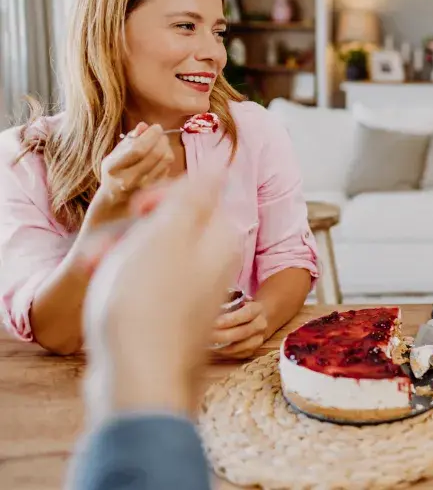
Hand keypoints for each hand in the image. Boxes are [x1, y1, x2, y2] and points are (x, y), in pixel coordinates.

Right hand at [82, 169, 238, 422]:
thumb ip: (195, 197)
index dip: (160, 197)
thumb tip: (221, 168)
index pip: (197, 194)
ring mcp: (192, 292)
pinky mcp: (170, 317)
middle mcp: (213, 265)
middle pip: (170, 225)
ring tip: (96, 272)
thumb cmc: (149, 305)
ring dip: (119, 256)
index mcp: (220, 239)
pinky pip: (146, 286)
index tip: (137, 211)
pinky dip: (122, 284)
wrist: (138, 380)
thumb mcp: (168, 235)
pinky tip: (104, 298)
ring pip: (152, 255)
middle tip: (104, 247)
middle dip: (130, 230)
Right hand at [87, 122, 174, 226]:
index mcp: (113, 168)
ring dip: (167, 146)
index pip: (137, 150)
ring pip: (166, 159)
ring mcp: (143, 187)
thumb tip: (144, 126)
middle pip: (155, 154)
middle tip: (160, 134)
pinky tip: (160, 156)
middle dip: (161, 139)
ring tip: (161, 143)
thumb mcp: (116, 154)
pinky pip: (169, 167)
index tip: (156, 127)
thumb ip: (129, 139)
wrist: (116, 199)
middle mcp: (127, 179)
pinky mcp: (155, 190)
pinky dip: (167, 157)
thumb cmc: (117, 171)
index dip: (151, 136)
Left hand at [211, 300, 267, 358]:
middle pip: (242, 332)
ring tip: (206, 343)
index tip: (213, 322)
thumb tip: (208, 305)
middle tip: (205, 335)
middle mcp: (260, 324)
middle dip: (221, 335)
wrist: (256, 319)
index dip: (229, 319)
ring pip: (240, 346)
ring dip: (221, 346)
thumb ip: (226, 303)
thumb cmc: (240, 308)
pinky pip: (237, 355)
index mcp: (257, 309)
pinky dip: (224, 353)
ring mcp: (258, 339)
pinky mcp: (253, 350)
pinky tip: (214, 348)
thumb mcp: (237, 301)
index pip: (245, 314)